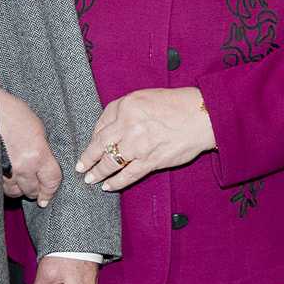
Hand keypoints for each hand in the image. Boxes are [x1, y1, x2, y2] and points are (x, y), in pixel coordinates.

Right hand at [0, 83, 61, 206]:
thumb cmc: (13, 113)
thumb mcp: (38, 129)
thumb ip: (44, 150)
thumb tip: (46, 166)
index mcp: (38, 155)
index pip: (51, 182)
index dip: (51, 191)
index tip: (48, 196)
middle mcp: (22, 166)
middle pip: (33, 190)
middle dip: (36, 191)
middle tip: (37, 189)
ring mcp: (5, 171)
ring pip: (16, 192)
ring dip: (21, 190)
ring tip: (22, 184)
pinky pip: (2, 187)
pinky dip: (7, 186)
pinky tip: (9, 179)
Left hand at [75, 87, 214, 190]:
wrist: (202, 115)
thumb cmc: (177, 104)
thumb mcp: (145, 97)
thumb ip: (125, 110)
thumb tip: (109, 127)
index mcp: (127, 105)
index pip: (101, 124)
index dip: (93, 137)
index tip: (90, 145)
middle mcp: (129, 124)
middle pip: (101, 144)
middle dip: (88, 157)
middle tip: (80, 166)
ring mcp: (139, 144)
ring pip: (111, 162)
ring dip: (98, 172)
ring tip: (91, 179)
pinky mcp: (151, 160)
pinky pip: (128, 175)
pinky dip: (116, 183)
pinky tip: (108, 186)